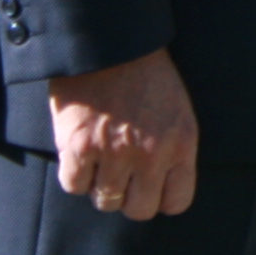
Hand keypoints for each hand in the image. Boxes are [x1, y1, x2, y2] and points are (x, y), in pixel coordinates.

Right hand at [48, 47, 199, 221]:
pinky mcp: (79, 147)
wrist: (109, 44)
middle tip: (122, 176)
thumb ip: (172, 151)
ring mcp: (114, 152)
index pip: (177, 201)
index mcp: (181, 143)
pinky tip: (81, 152)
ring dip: (100, 185)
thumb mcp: (176, 112)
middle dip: (129, 197)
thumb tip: (160, 190)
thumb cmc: (145, 77)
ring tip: (101, 159)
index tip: (150, 188)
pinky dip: (75, 174)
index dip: (161, 199)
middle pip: (139, 210)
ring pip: (105, 201)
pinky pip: (74, 186)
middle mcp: (151, 154)